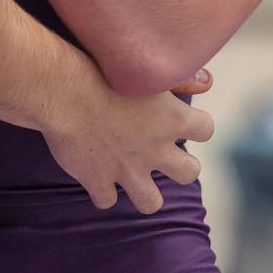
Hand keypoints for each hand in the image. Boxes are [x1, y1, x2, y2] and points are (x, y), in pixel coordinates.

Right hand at [43, 60, 214, 213]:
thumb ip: (180, 78)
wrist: (65, 90)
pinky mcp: (99, 181)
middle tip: (159, 151)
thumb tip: (206, 80)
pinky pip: (106, 200)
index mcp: (171, 119)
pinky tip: (95, 173)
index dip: (195, 125)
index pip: (205, 129)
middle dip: (179, 166)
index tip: (179, 117)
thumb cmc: (102, 69)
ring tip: (131, 173)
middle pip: (189, 173)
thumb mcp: (144, 69)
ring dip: (143, 190)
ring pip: (151, 202)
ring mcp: (128, 170)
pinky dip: (100, 189)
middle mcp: (156, 149)